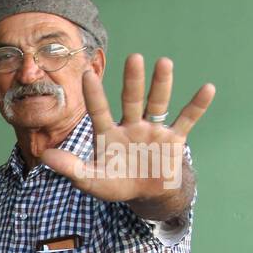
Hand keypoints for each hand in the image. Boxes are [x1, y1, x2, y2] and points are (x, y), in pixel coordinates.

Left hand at [42, 55, 214, 203]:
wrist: (146, 194)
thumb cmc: (116, 184)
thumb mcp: (91, 180)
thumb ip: (71, 168)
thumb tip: (45, 157)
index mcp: (108, 134)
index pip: (99, 110)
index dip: (94, 94)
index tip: (87, 72)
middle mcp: (131, 125)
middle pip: (131, 99)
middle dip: (133, 80)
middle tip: (134, 57)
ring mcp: (153, 130)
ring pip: (157, 103)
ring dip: (161, 84)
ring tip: (164, 62)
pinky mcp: (173, 138)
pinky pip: (186, 119)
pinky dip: (197, 106)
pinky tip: (208, 88)